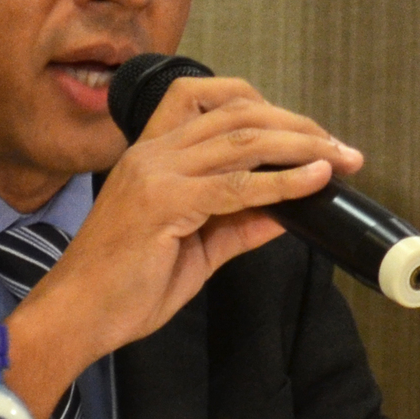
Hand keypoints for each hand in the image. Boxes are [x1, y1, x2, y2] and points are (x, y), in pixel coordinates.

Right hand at [4, 74, 360, 418]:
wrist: (77, 315)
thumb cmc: (126, 286)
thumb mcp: (198, 248)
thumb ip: (241, 222)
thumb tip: (290, 210)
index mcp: (155, 154)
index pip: (215, 103)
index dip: (269, 109)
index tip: (310, 135)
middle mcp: (154, 153)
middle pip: (240, 113)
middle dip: (300, 126)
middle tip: (343, 148)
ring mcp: (156, 173)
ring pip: (243, 139)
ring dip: (303, 146)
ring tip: (341, 158)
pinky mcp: (164, 203)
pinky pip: (237, 185)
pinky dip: (283, 181)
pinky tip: (315, 180)